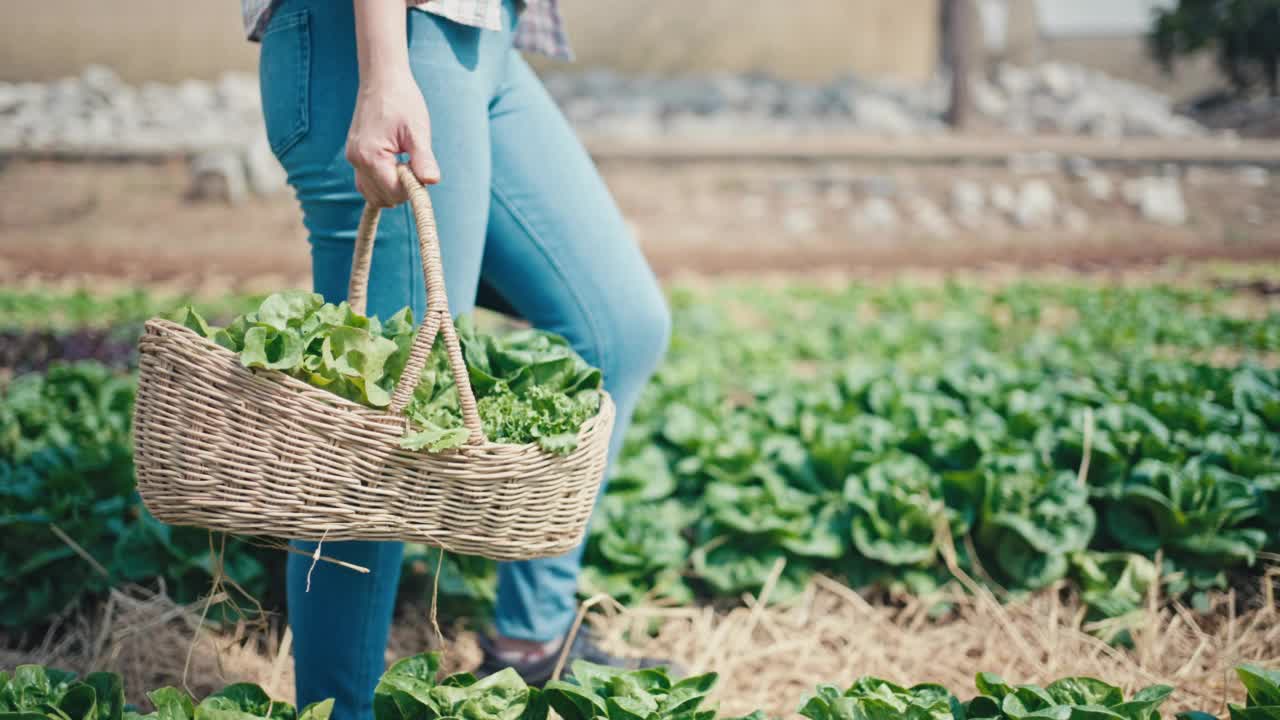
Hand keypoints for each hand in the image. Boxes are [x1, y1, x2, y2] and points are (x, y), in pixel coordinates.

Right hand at [345, 72, 439, 207]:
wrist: (381, 79)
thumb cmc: (402, 101)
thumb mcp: (417, 131)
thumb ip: (423, 159)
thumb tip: (432, 181)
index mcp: (371, 156)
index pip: (394, 193)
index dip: (412, 187)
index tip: (420, 167)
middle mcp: (357, 160)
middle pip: (382, 198)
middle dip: (402, 189)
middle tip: (413, 164)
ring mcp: (353, 158)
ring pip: (372, 194)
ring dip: (391, 188)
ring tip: (404, 163)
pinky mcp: (354, 155)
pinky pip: (366, 182)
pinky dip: (381, 182)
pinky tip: (395, 168)